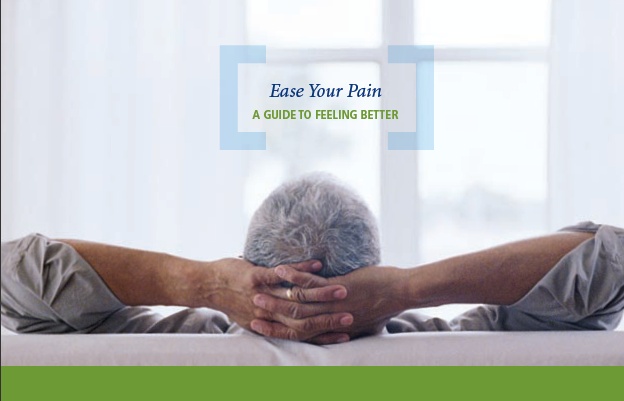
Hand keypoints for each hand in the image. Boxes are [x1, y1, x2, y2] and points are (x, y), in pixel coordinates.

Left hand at [204, 258, 351, 342]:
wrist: (206, 286)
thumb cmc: (230, 301)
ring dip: (322, 292)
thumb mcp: (252, 317)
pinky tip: (318, 264)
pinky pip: (282, 274)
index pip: (303, 333)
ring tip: (343, 290)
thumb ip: (273, 320)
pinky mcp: (256, 277)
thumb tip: (290, 321)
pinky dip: (301, 270)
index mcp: (270, 324)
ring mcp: (263, 295)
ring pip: (297, 297)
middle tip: (352, 314)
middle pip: (305, 318)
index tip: (345, 332)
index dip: (324, 334)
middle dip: (330, 317)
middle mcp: (268, 313)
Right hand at [251, 265, 406, 342]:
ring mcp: (333, 304)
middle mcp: (330, 319)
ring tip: (257, 292)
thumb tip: (340, 321)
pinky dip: (294, 276)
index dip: (277, 331)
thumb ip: (347, 321)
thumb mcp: (364, 320)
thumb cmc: (387, 304)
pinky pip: (311, 283)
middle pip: (293, 321)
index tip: (259, 327)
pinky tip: (281, 269)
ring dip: (275, 298)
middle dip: (269, 316)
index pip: (298, 334)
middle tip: (250, 312)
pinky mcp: (339, 287)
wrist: (403, 293)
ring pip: (297, 303)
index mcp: (333, 327)